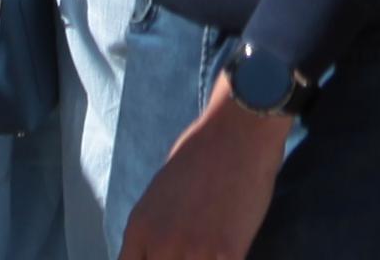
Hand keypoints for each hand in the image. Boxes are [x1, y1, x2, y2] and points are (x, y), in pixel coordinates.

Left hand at [118, 79, 287, 259]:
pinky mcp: (228, 254)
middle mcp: (161, 245)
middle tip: (195, 249)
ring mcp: (194, 252)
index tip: (166, 256)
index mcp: (139, 228)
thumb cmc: (202, 152)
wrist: (240, 131)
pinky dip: (228, 259)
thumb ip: (154, 227)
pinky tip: (233, 247)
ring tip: (214, 245)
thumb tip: (156, 251)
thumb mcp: (160, 191)